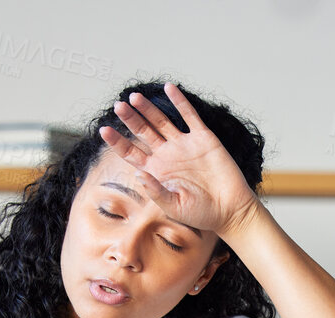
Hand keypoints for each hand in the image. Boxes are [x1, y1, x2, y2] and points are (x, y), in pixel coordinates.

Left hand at [99, 83, 260, 239]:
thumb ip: (155, 191)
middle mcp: (167, 155)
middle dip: (130, 118)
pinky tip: (169, 88)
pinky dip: (179, 101)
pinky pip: (189, 115)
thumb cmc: (201, 213)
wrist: (230, 209)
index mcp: (156, 171)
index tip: (103, 130)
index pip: (131, 152)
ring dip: (148, 108)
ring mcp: (184, 144)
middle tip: (118, 106)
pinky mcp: (203, 138)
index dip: (117, 141)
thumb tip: (138, 173)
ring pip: (162, 120)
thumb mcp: (174, 207)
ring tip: (134, 97)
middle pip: (143, 131)